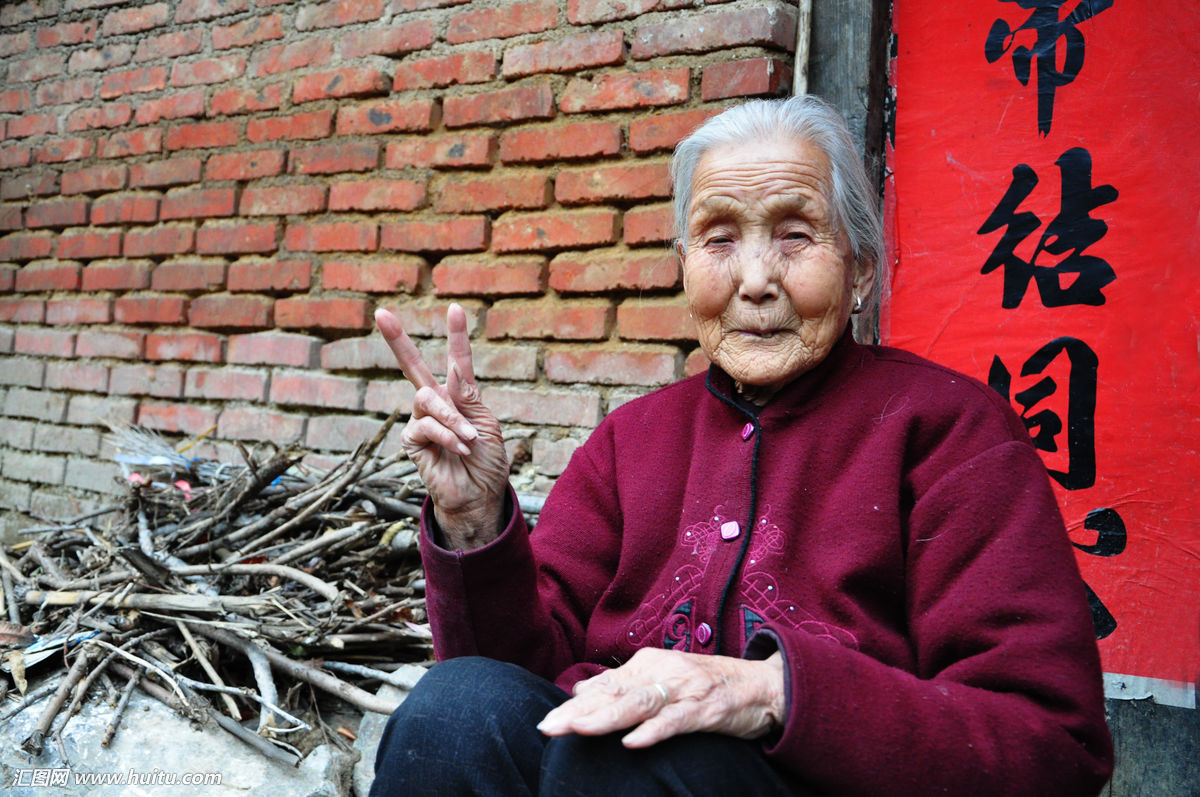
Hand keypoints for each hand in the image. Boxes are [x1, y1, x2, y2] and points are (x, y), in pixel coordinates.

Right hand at [375, 304, 508, 548]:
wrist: (479, 496)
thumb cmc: (486, 463)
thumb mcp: (486, 425)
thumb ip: (468, 398)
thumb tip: (455, 371)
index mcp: (460, 398)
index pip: (456, 362)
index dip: (456, 336)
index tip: (455, 308)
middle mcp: (436, 405)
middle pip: (413, 367)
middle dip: (397, 340)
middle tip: (381, 314)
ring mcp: (421, 421)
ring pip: (427, 400)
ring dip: (453, 420)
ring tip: (470, 441)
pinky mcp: (411, 441)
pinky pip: (425, 426)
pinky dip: (447, 436)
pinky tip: (460, 450)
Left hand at [537, 647, 784, 747]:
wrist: (764, 685)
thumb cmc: (707, 685)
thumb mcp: (662, 679)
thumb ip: (623, 685)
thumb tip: (582, 691)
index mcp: (647, 665)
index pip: (603, 687)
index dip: (573, 705)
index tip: (545, 722)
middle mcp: (662, 672)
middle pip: (614, 694)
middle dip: (578, 712)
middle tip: (548, 728)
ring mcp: (685, 689)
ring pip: (639, 704)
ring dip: (607, 718)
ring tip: (578, 730)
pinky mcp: (707, 708)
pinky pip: (677, 721)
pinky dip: (654, 730)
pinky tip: (633, 742)